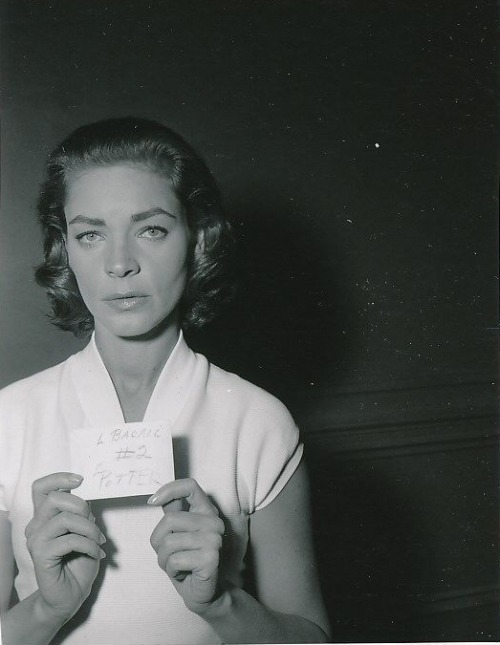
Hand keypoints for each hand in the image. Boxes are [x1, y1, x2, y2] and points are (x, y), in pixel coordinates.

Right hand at [25, 472, 105, 621]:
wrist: (70, 594)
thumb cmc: (79, 560)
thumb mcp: (86, 531)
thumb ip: (82, 513)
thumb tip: (87, 498)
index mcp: (46, 516)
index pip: (41, 487)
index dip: (59, 478)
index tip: (81, 480)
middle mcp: (37, 525)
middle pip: (54, 498)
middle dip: (81, 507)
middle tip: (94, 523)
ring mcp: (36, 540)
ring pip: (64, 519)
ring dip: (89, 529)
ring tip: (99, 541)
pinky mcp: (40, 556)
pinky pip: (69, 541)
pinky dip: (89, 545)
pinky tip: (97, 553)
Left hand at [148, 478, 224, 613]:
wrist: (204, 593)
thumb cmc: (188, 562)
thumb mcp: (178, 534)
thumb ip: (173, 514)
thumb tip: (157, 497)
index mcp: (206, 511)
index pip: (190, 486)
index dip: (169, 490)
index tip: (153, 501)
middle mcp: (213, 521)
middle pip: (170, 519)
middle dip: (159, 542)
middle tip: (168, 554)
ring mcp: (214, 539)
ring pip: (169, 543)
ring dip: (164, 560)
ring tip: (176, 565)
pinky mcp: (210, 558)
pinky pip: (175, 560)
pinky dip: (172, 570)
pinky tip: (183, 573)